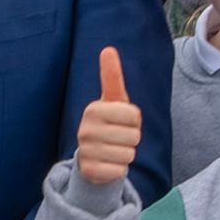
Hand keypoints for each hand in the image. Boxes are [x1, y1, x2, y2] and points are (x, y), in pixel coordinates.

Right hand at [74, 46, 140, 183]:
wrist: (92, 156)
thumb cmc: (109, 122)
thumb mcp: (112, 100)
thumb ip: (112, 76)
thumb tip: (108, 49)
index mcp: (93, 109)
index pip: (134, 115)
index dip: (134, 121)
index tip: (122, 121)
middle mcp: (85, 130)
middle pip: (134, 136)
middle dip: (131, 139)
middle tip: (118, 138)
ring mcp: (86, 151)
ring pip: (128, 154)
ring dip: (126, 154)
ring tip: (113, 150)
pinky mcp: (89, 171)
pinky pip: (120, 171)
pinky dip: (119, 169)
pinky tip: (109, 164)